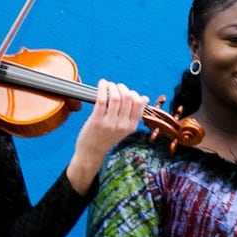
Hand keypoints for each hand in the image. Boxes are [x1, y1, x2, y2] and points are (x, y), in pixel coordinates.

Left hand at [66, 79, 147, 193]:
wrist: (91, 152)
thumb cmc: (107, 138)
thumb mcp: (124, 129)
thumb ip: (134, 114)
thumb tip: (145, 98)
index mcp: (131, 126)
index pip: (139, 104)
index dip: (134, 93)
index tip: (127, 92)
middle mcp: (122, 125)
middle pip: (128, 97)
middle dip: (122, 87)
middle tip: (116, 87)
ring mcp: (109, 123)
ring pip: (115, 97)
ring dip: (112, 86)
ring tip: (108, 85)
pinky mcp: (96, 120)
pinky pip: (101, 99)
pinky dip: (102, 88)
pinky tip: (101, 83)